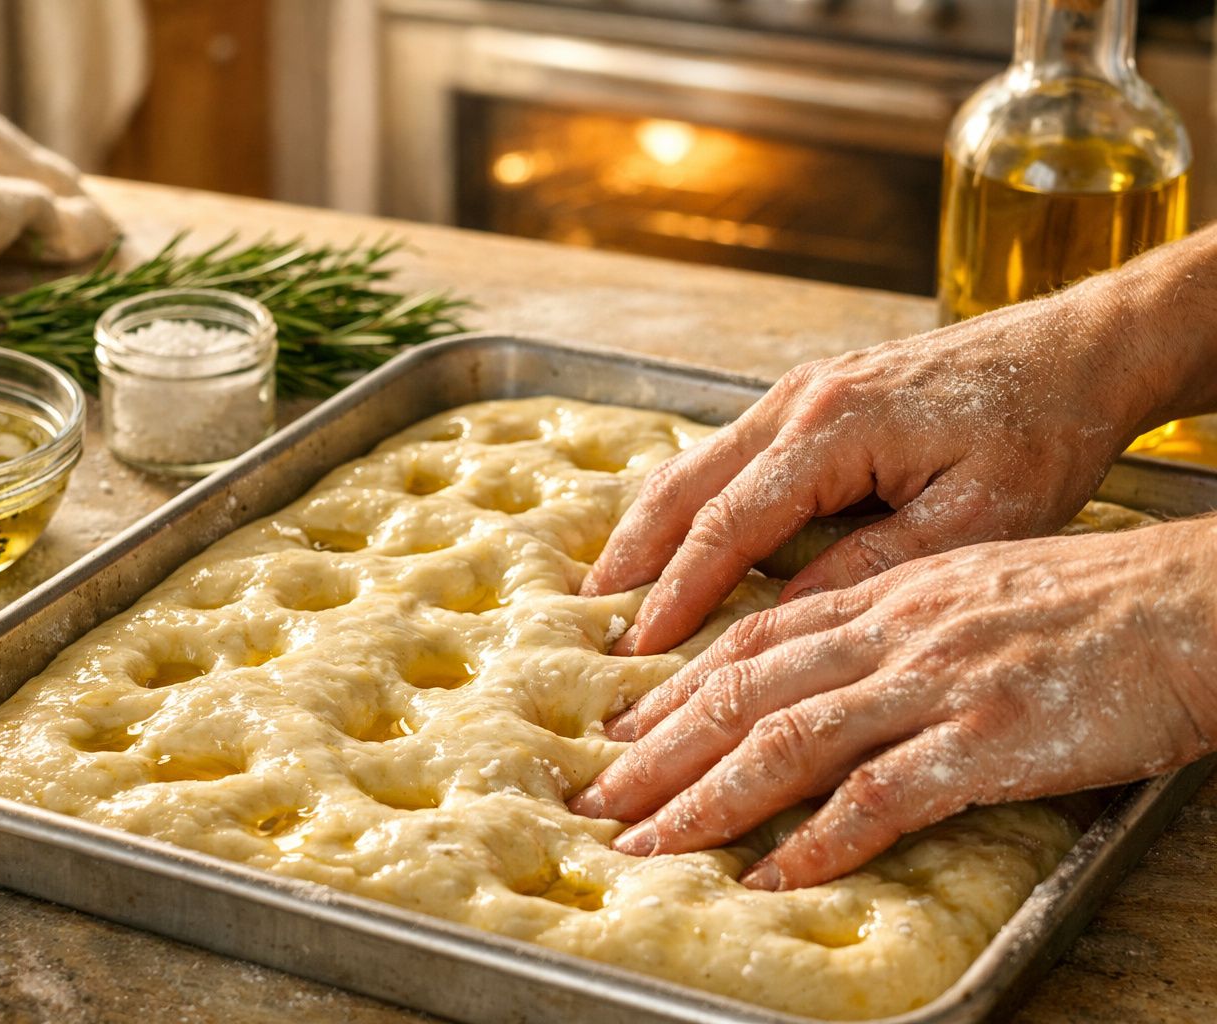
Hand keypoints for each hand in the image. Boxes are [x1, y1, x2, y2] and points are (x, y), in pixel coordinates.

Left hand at [568, 520, 1216, 888]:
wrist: (1194, 599)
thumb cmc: (1097, 600)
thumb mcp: (975, 587)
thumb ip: (898, 623)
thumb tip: (835, 668)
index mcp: (889, 592)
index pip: (755, 637)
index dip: (679, 683)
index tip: (626, 725)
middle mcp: (893, 630)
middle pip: (745, 689)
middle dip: (659, 750)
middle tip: (597, 798)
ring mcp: (936, 682)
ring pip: (788, 741)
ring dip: (705, 800)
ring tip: (645, 847)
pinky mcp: (987, 737)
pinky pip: (880, 798)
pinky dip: (815, 842)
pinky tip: (765, 877)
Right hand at [582, 285, 1176, 655]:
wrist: (1078, 349)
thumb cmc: (1041, 430)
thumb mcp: (977, 517)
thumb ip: (876, 566)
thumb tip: (788, 620)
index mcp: (834, 428)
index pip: (729, 522)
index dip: (679, 591)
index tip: (639, 647)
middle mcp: (800, 400)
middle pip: (685, 485)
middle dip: (633, 554)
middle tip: (590, 616)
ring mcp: (801, 390)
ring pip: (697, 464)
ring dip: (650, 526)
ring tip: (611, 586)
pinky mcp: (814, 395)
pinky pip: (728, 454)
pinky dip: (690, 502)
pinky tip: (675, 539)